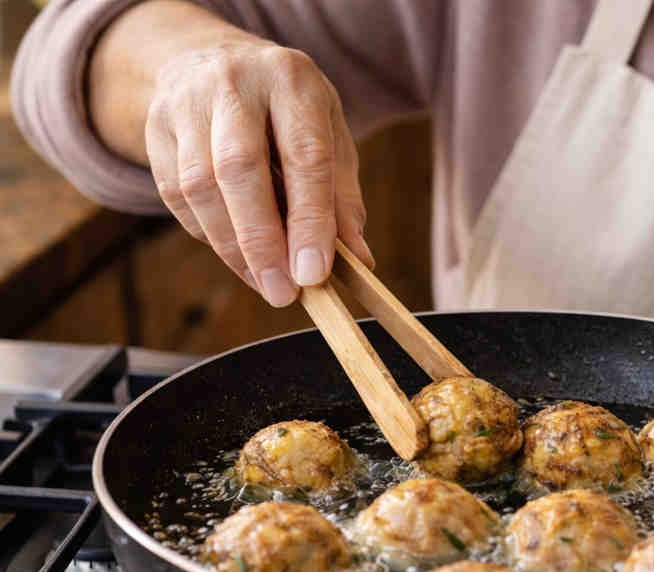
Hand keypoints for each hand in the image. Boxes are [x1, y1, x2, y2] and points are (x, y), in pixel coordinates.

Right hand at [145, 38, 373, 304]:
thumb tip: (359, 260)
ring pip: (200, 186)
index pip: (304, 156)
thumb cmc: (287, 110)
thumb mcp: (328, 135)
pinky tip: (237, 256)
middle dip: (262, 240)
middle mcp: (234, 83)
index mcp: (291, 79)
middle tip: (282, 292)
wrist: (211, 59)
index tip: (314, 274)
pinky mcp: (156, 129)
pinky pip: (176, 195)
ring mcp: (186, 102)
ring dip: (232, 247)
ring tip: (264, 283)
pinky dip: (209, 235)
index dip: (309, 220)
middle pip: (239, 168)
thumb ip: (342, 197)